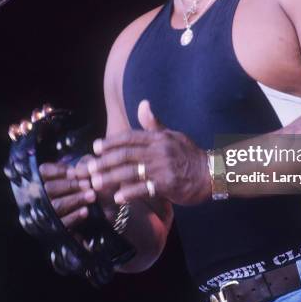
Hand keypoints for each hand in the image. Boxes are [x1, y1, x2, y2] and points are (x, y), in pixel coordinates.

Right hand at [39, 156, 96, 228]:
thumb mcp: (84, 170)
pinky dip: (74, 216)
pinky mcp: (54, 228)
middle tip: (87, 184)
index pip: (44, 171)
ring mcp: (46, 212)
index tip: (74, 172)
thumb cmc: (86, 185)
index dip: (59, 170)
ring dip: (75, 199)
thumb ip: (83, 165)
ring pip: (56, 205)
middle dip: (70, 185)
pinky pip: (62, 223)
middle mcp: (40, 195)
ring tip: (92, 196)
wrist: (96, 210)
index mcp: (44, 179)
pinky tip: (86, 211)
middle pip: (49, 188)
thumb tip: (81, 169)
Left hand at [88, 100, 210, 206]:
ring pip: (130, 171)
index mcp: (158, 138)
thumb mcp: (172, 135)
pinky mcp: (167, 184)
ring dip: (111, 178)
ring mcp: (162, 168)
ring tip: (96, 183)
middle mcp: (159, 151)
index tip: (95, 147)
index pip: (130, 137)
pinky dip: (129, 193)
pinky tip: (117, 197)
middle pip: (125, 155)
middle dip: (104, 161)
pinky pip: (144, 188)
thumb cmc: (189, 155)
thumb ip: (154, 124)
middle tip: (89, 168)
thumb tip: (143, 104)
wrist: (211, 173)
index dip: (111, 142)